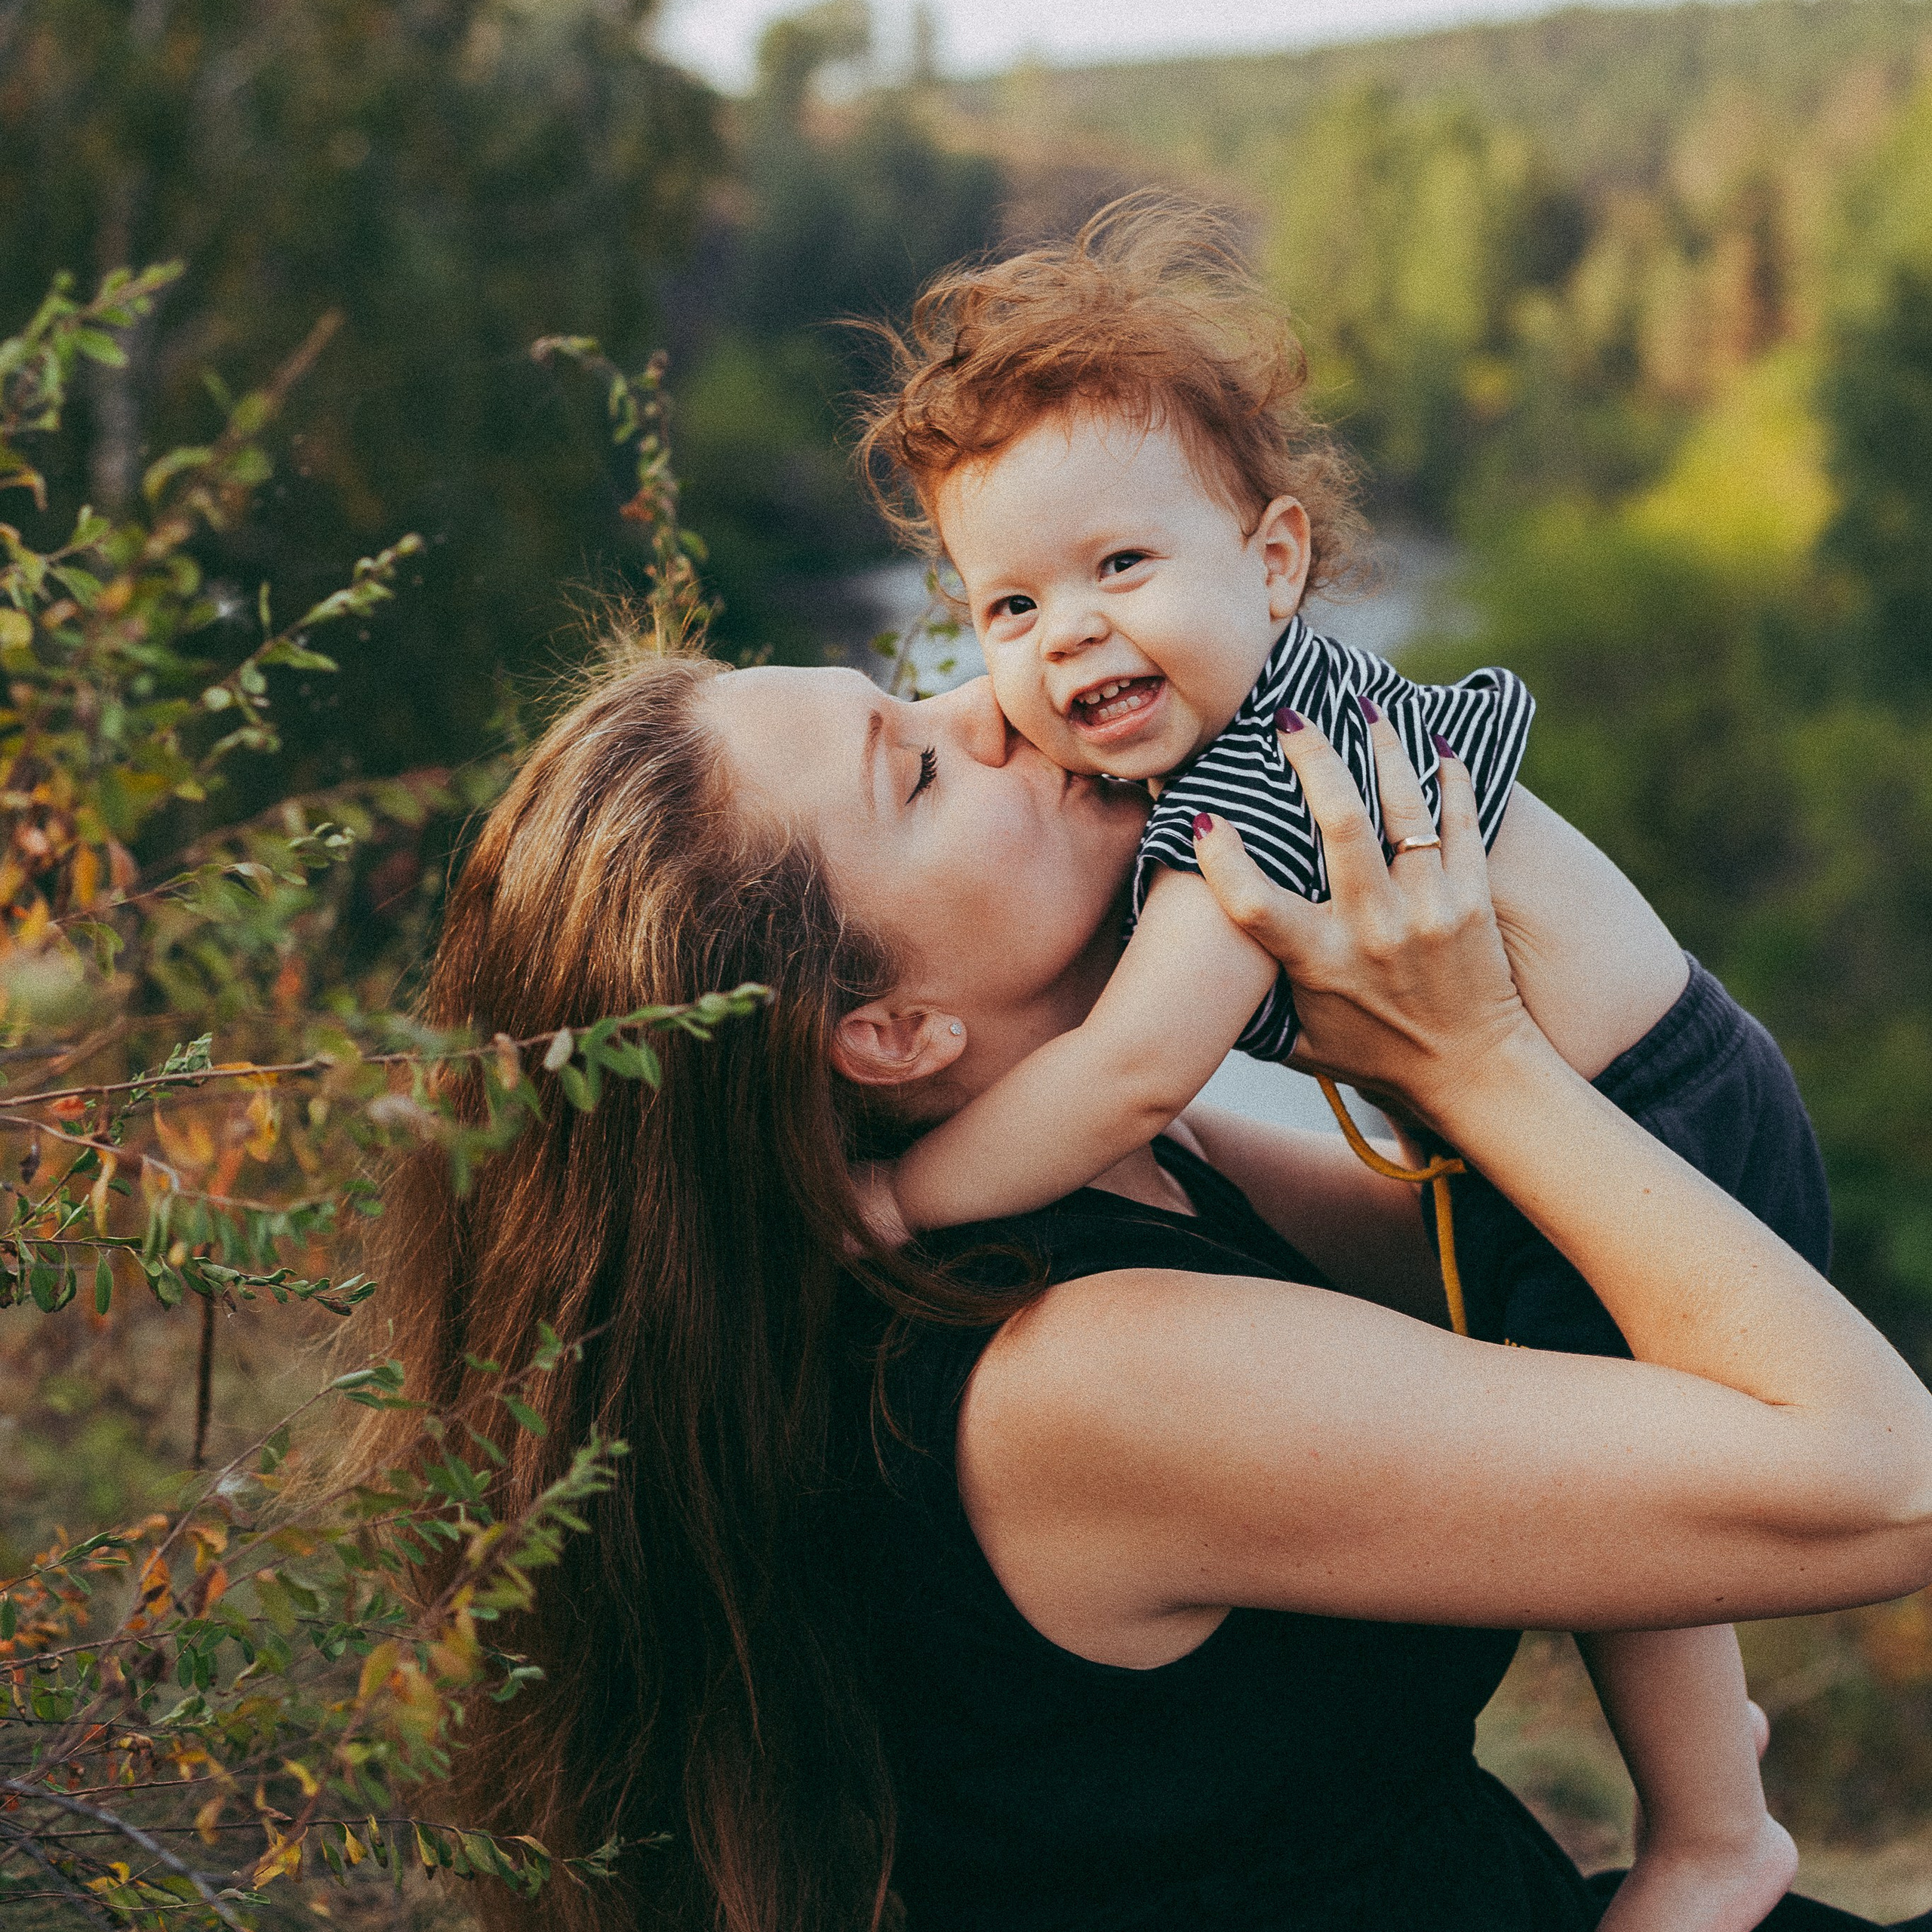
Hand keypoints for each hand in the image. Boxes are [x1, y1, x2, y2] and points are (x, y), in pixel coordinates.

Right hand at [1190, 712, 1536, 1136]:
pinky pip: (1463, 822)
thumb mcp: (1301, 1041)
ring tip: (1364, 707)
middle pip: (1341, 824)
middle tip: (1289, 718)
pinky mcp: (1474, 899)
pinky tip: (1437, 743)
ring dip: (1383, 748)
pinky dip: (1452, 778)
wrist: (1478, 1074)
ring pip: (1405, 808)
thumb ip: (1251, 1003)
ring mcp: (1431, 909)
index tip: (1202, 817)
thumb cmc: (1375, 1056)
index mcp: (1322, 964)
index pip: (1257, 904)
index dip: (1222, 860)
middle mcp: (1375, 930)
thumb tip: (1192, 968)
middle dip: (1313, 759)